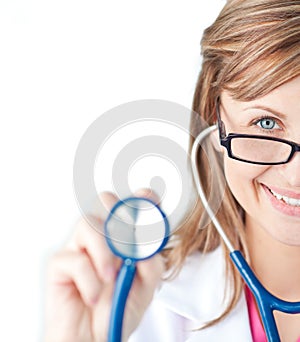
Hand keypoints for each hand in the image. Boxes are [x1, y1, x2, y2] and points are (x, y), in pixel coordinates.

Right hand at [44, 189, 164, 341]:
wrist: (93, 341)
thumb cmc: (116, 311)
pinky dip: (89, 280)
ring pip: (87, 223)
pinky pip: (74, 259)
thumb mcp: (145, 290)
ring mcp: (80, 249)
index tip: (148, 198)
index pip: (131, 210)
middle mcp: (102, 239)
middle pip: (104, 203)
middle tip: (126, 235)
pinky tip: (92, 297)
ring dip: (104, 251)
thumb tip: (147, 246)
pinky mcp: (61, 265)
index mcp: (123, 241)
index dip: (141, 199)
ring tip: (110, 277)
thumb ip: (152, 267)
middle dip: (117, 211)